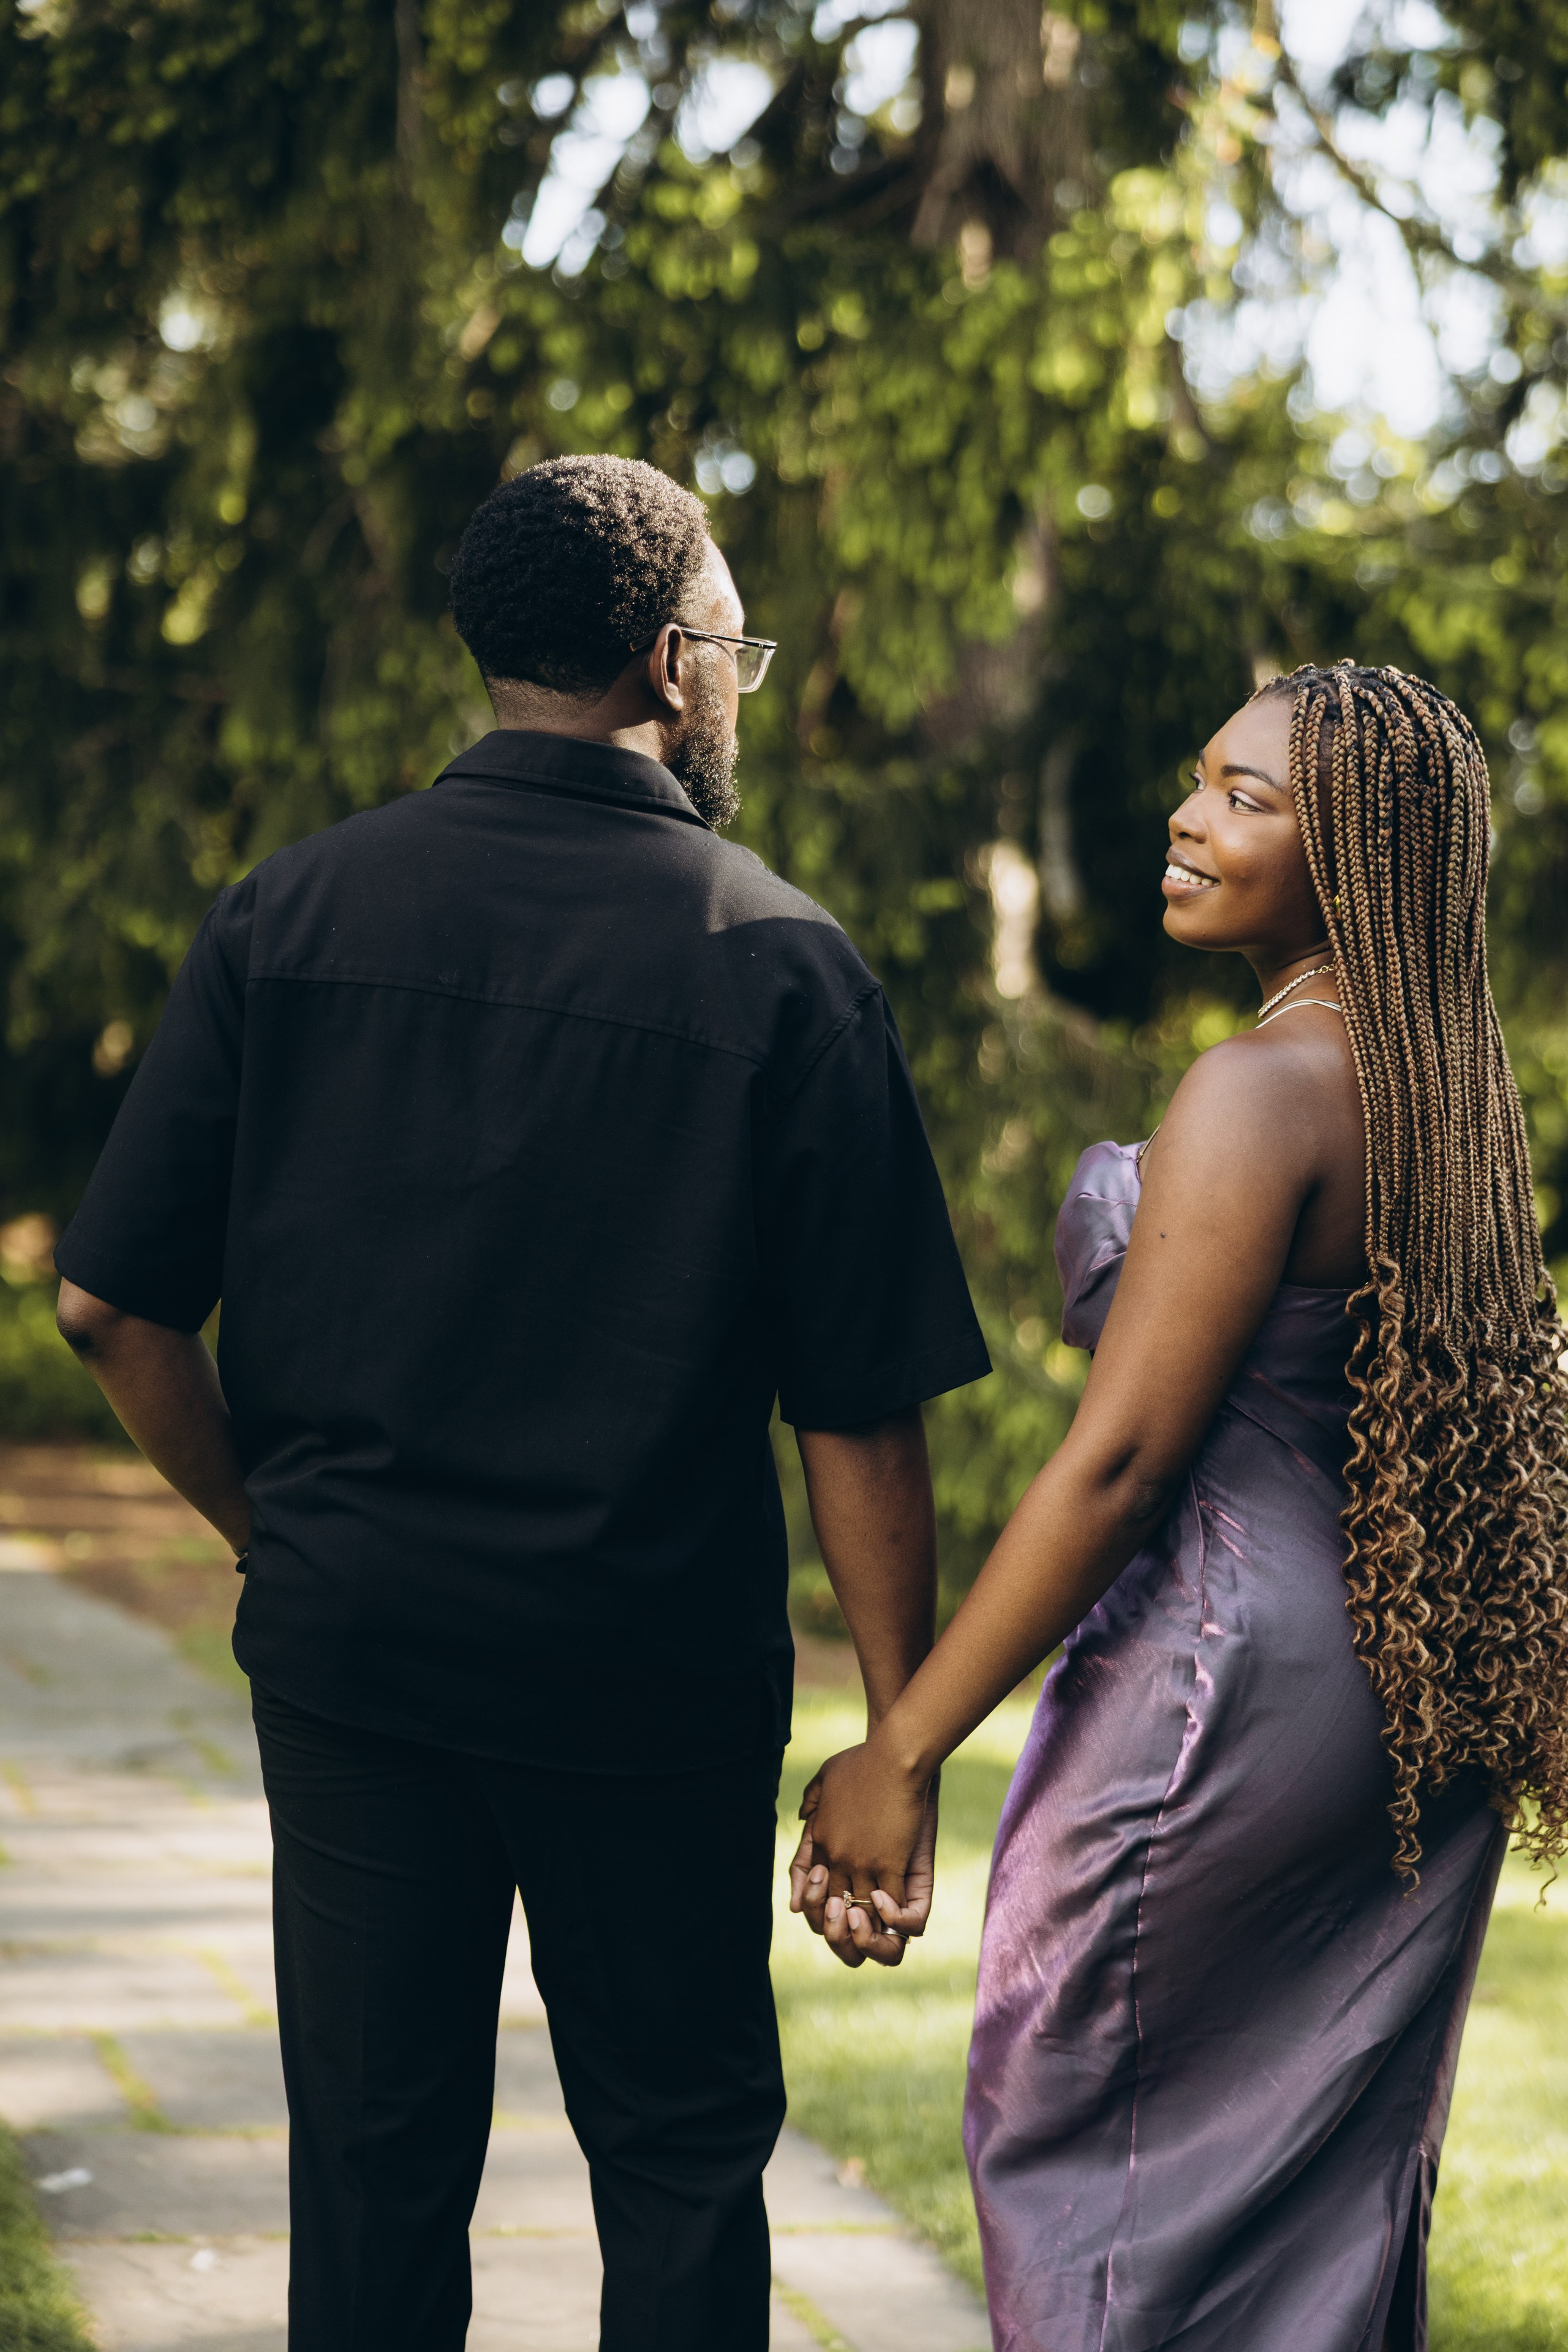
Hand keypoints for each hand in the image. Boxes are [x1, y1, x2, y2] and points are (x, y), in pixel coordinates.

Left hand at [788, 1743, 934, 1968]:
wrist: (894, 1755)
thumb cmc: (863, 1760)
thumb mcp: (827, 1775)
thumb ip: (813, 1799)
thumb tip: (803, 1815)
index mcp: (819, 1837)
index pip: (809, 1882)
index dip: (818, 1900)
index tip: (832, 1904)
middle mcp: (835, 1857)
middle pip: (832, 1905)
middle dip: (840, 1922)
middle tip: (853, 1926)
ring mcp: (860, 1863)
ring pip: (859, 1911)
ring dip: (868, 1924)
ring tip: (877, 1929)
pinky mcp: (888, 1864)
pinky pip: (888, 1904)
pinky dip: (893, 1915)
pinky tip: (898, 1917)